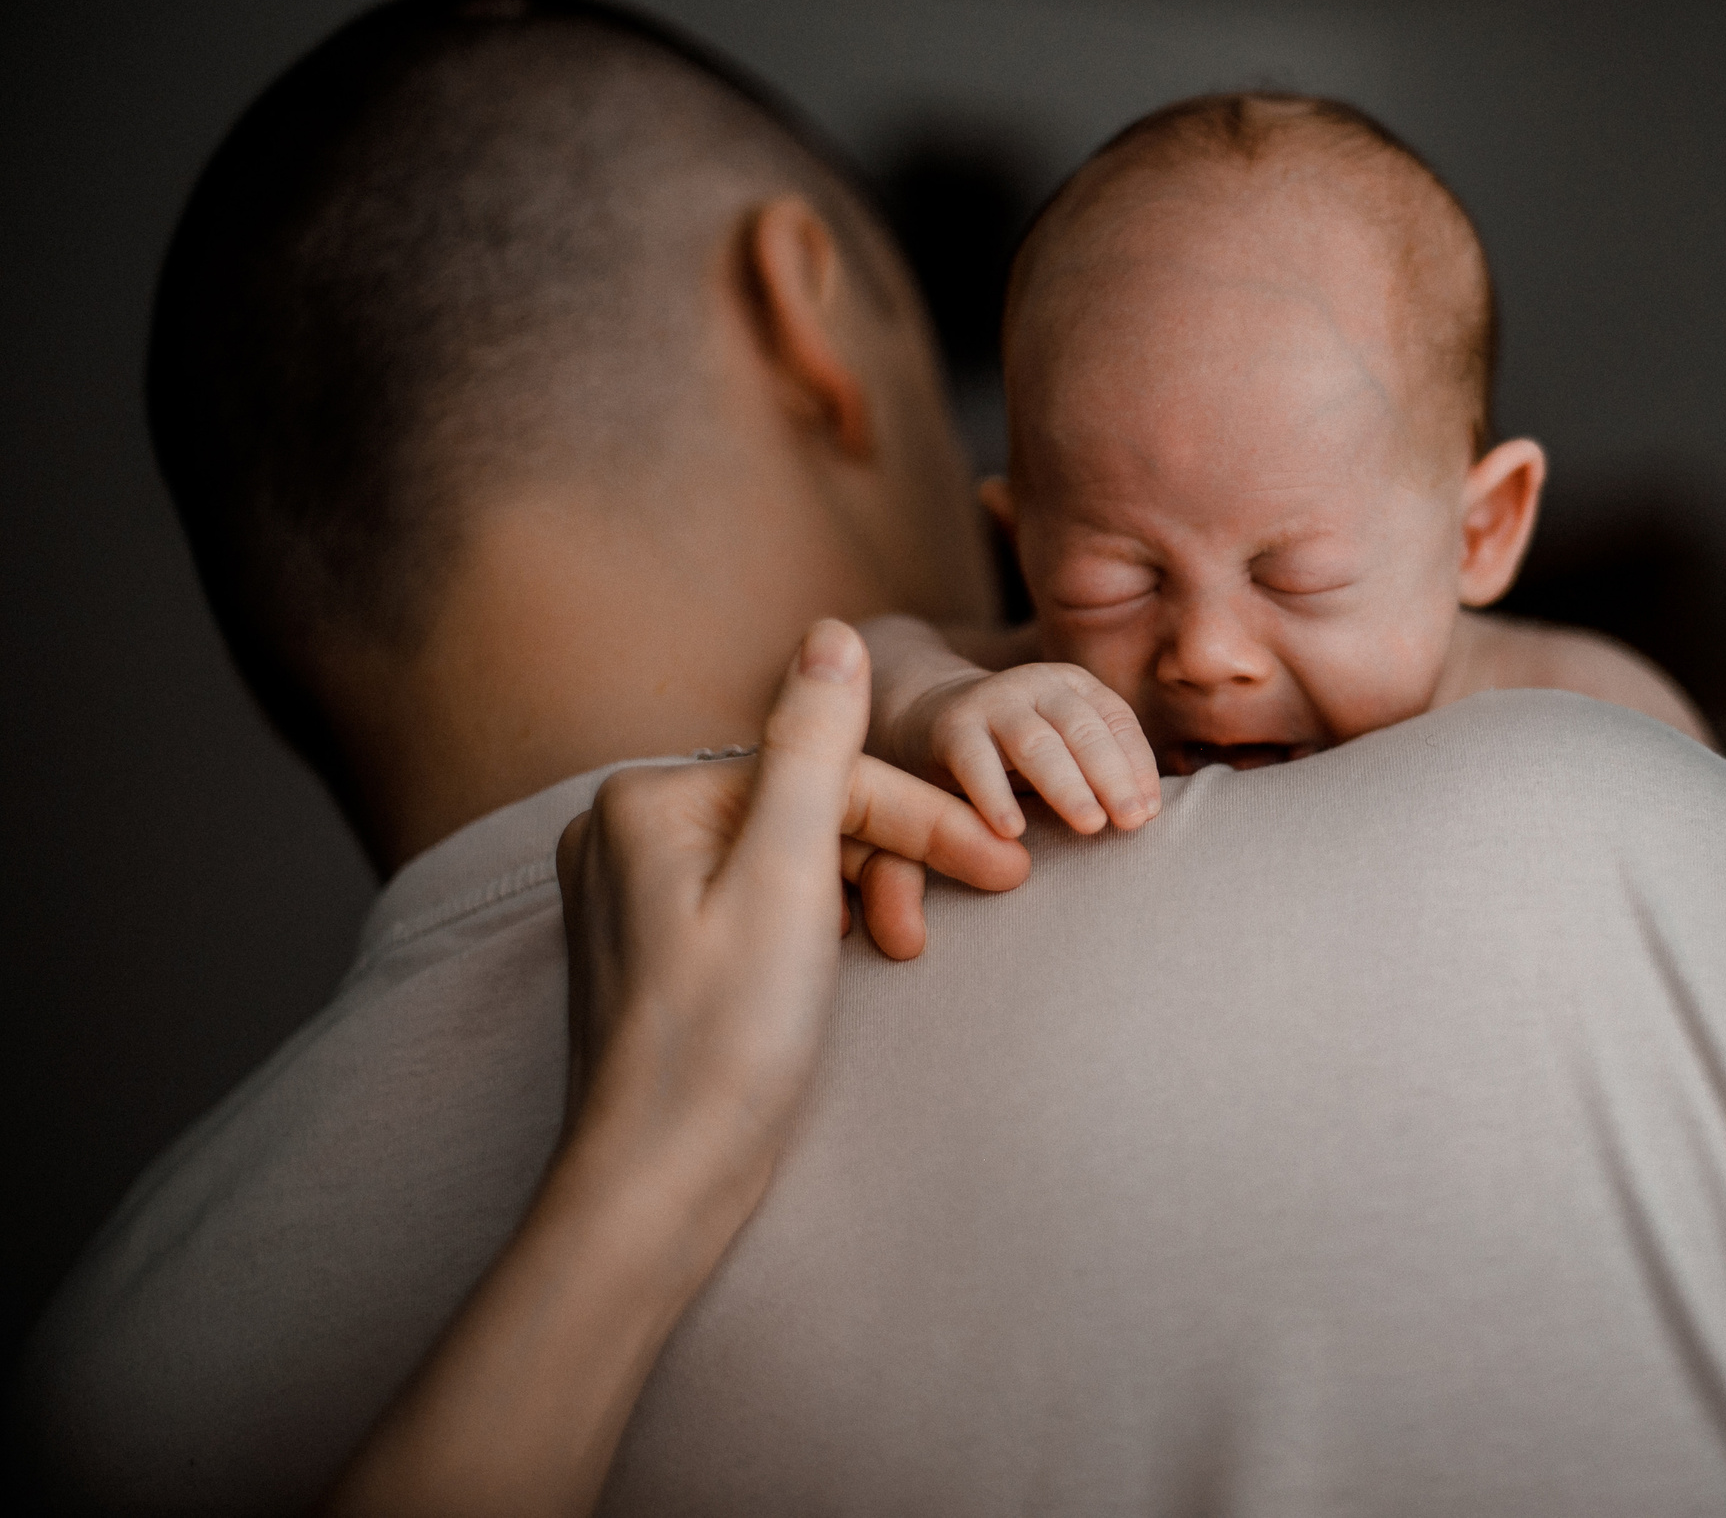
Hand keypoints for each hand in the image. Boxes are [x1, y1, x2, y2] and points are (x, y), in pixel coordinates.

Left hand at [328, 620, 1024, 1517]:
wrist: (656, 1184)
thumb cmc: (722, 1044)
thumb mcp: (786, 883)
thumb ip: (812, 751)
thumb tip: (831, 631)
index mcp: (648, 799)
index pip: (821, 776)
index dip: (922, 815)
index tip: (1009, 862)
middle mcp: (625, 829)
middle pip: (803, 808)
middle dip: (894, 851)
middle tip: (996, 890)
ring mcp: (635, 888)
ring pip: (787, 853)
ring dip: (862, 887)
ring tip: (914, 939)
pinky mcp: (656, 942)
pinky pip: (758, 896)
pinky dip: (818, 918)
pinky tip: (857, 953)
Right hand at [896, 662, 1160, 840]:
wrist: (927, 720)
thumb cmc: (1013, 750)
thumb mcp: (1062, 750)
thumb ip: (1099, 772)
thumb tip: (1150, 813)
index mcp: (1075, 686)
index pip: (1117, 722)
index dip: (1137, 765)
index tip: (1152, 811)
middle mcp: (1038, 685)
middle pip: (1083, 729)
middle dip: (1113, 776)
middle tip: (1133, 822)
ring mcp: (993, 702)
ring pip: (1037, 743)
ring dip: (1068, 785)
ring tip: (1090, 825)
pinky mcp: (952, 726)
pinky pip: (976, 762)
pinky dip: (995, 795)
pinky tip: (1012, 831)